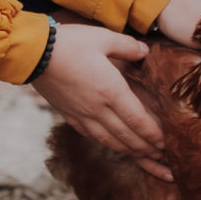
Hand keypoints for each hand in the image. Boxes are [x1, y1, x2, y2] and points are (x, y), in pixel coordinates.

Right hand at [32, 23, 173, 181]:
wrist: (33, 54)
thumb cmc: (70, 43)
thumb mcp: (103, 37)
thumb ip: (128, 46)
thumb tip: (145, 51)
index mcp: (111, 91)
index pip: (138, 121)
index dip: (154, 135)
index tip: (167, 145)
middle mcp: (98, 108)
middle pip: (127, 137)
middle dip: (148, 151)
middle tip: (164, 162)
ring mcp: (82, 114)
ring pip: (110, 140)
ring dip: (130, 152)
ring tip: (145, 159)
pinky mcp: (69, 115)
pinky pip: (92, 135)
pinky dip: (108, 143)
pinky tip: (114, 145)